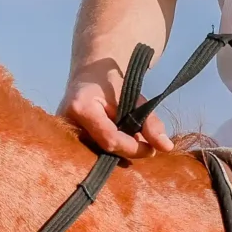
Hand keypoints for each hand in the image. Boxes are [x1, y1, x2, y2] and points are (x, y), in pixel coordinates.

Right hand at [59, 74, 175, 159]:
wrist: (89, 76)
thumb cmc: (111, 84)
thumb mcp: (133, 97)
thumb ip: (150, 121)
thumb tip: (167, 147)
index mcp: (81, 108)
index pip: (110, 139)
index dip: (133, 148)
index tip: (151, 149)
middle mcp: (67, 123)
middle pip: (103, 150)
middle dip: (127, 150)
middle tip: (143, 144)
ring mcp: (64, 134)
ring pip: (98, 155)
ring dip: (119, 151)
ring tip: (129, 137)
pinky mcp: (66, 141)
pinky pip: (92, 153)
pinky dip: (109, 150)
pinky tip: (119, 142)